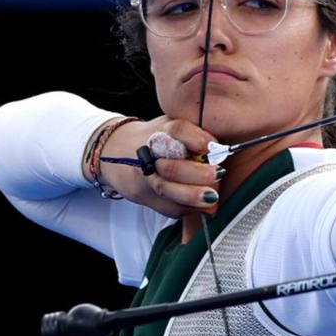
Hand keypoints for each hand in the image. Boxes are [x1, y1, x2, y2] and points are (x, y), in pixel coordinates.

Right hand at [96, 117, 223, 217]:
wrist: (113, 152)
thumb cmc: (153, 139)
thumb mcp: (171, 127)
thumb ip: (195, 135)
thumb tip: (221, 152)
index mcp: (159, 130)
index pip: (177, 130)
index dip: (196, 138)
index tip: (211, 147)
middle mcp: (147, 153)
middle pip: (171, 167)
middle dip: (198, 174)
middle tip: (218, 174)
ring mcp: (142, 176)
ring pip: (166, 190)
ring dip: (193, 196)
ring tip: (212, 197)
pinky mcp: (141, 195)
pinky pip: (168, 207)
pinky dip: (188, 208)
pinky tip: (202, 206)